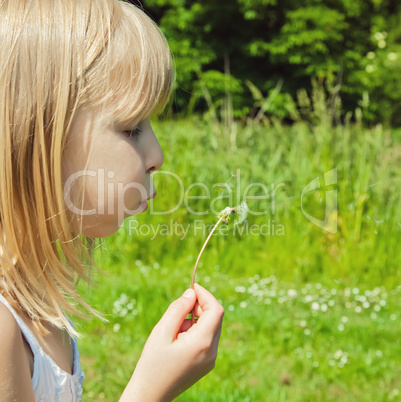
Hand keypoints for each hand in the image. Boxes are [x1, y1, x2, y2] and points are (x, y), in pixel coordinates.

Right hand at [120, 284, 223, 401]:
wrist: (150, 395)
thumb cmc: (152, 363)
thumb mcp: (162, 331)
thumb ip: (178, 308)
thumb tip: (191, 292)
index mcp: (203, 343)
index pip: (216, 310)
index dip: (205, 295)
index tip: (191, 288)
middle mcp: (212, 352)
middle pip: (215, 318)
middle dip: (199, 307)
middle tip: (178, 309)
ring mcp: (211, 359)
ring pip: (211, 327)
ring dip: (195, 319)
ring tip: (173, 330)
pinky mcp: (206, 363)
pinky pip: (207, 338)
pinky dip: (195, 331)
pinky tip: (177, 339)